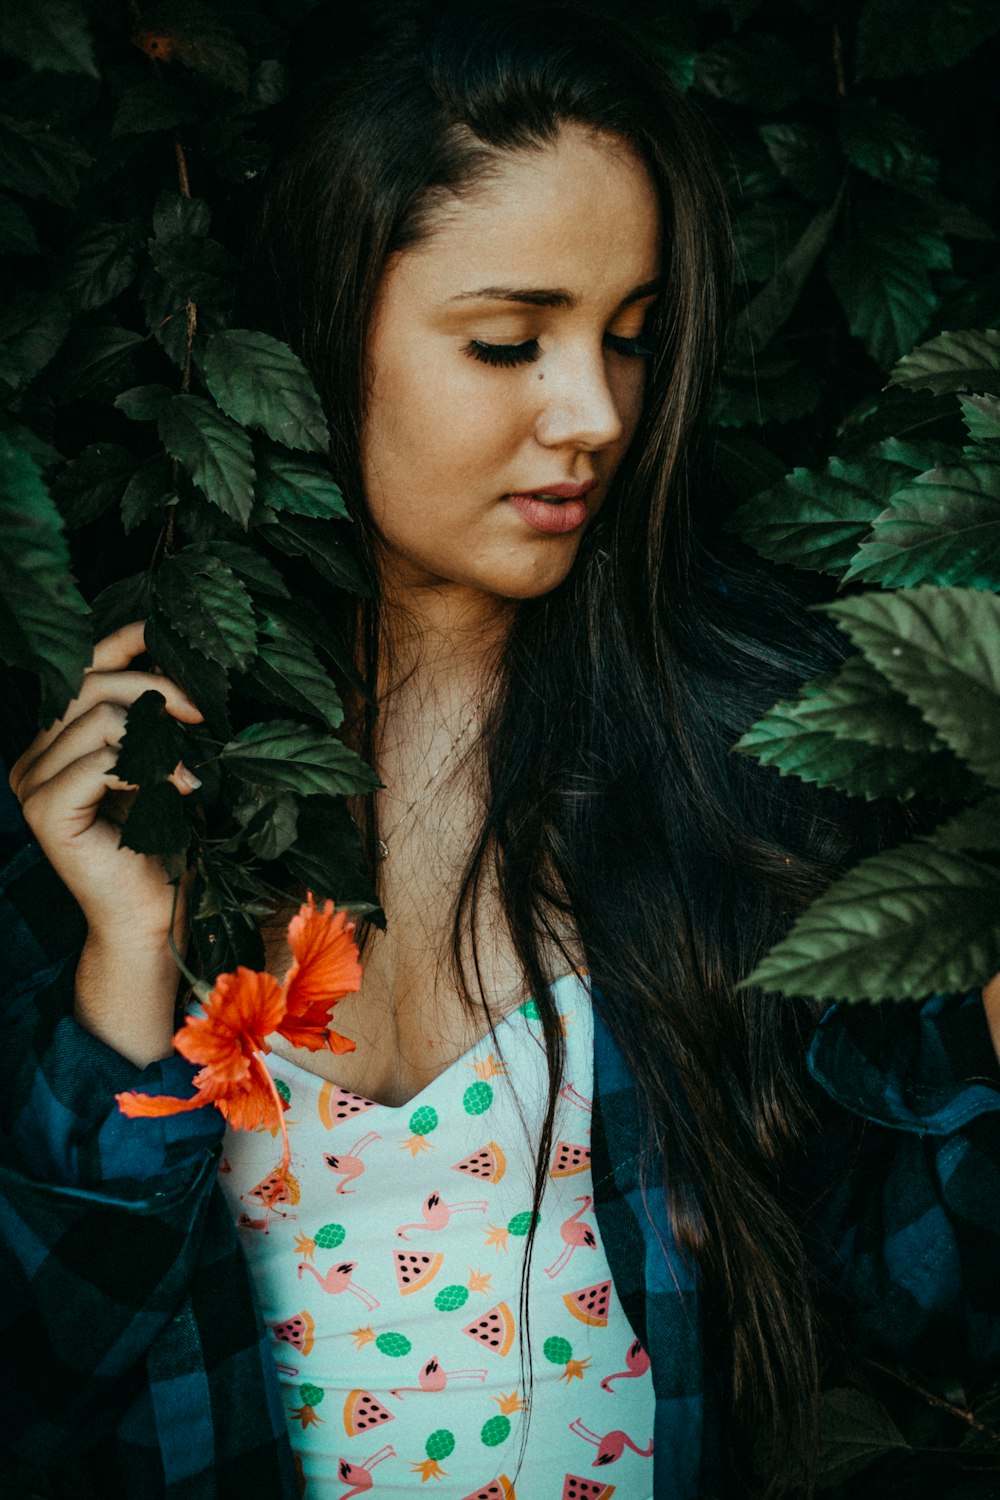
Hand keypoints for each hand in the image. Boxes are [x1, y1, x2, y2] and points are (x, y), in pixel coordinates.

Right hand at [9, 620, 204, 948]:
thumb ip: (152, 722)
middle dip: (155, 689)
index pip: (82, 669)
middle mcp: (34, 756)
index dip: (124, 641)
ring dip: (157, 739)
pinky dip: (148, 769)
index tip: (168, 635)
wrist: (152, 915)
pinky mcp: (47, 812)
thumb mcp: (161, 767)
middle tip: (199, 714)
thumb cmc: (162, 846)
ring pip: (98, 719)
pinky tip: (179, 791)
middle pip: (90, 684)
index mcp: (57, 741)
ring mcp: (33, 783)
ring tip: (187, 772)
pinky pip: (100, 761)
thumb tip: (175, 667)